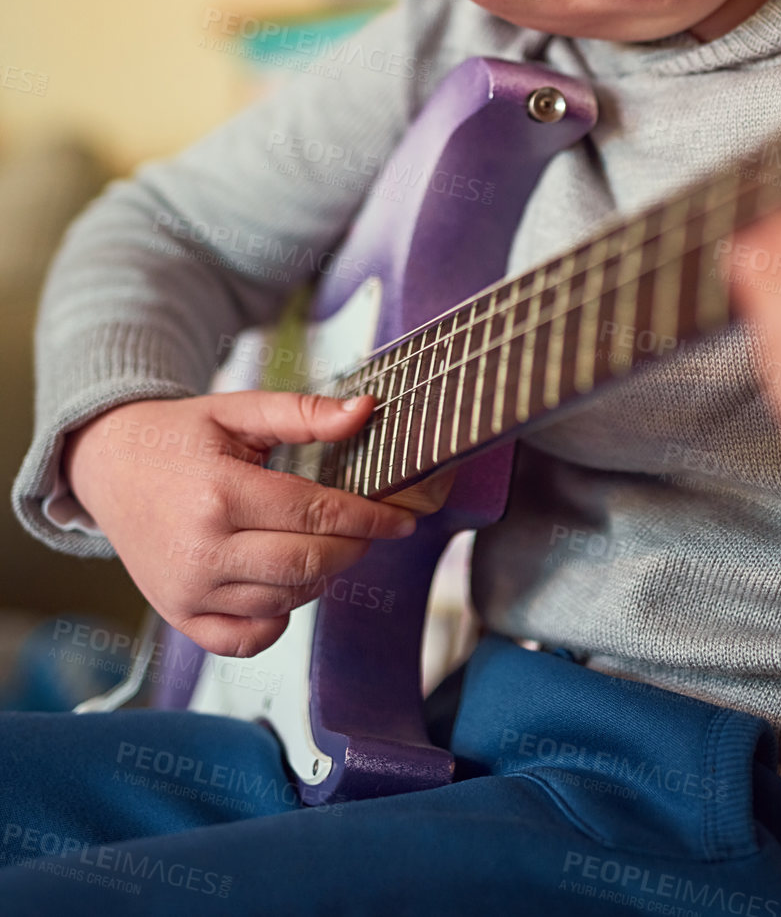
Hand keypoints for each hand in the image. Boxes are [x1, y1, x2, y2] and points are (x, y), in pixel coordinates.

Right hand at [63, 391, 454, 656]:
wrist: (109, 466)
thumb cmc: (178, 436)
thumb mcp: (238, 411)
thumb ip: (303, 413)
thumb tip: (366, 410)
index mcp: (220, 494)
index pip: (316, 514)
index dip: (369, 518)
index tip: (402, 518)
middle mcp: (202, 550)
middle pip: (308, 564)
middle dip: (354, 548)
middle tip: (370, 530)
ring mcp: (188, 591)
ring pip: (285, 600)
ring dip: (321, 577)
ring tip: (329, 544)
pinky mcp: (179, 616)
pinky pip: (245, 639)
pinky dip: (278, 621)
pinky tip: (289, 587)